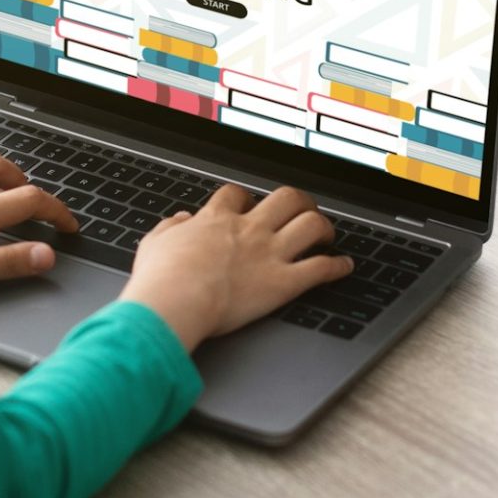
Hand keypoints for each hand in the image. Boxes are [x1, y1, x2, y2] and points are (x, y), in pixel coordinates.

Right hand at [120, 184, 353, 350]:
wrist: (175, 302)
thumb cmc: (160, 278)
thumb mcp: (153, 244)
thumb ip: (170, 228)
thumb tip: (180, 220)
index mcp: (216, 220)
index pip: (237, 195)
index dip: (246, 199)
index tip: (247, 207)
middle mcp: (249, 230)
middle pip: (286, 198)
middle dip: (299, 201)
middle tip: (302, 210)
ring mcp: (269, 254)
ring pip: (311, 224)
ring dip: (323, 227)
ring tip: (326, 234)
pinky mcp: (283, 283)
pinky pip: (321, 268)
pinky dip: (337, 266)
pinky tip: (344, 266)